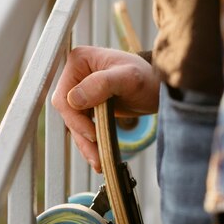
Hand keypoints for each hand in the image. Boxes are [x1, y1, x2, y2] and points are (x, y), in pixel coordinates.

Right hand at [52, 46, 159, 172]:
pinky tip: (98, 156)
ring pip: (74, 123)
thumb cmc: (147, 77)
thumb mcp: (129, 78)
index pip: (64, 96)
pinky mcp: (88, 106)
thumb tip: (73, 99)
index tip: (92, 134)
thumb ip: (101, 84)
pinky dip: (90, 143)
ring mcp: (80, 91)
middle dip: (81, 135)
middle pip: (67, 112)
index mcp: (79, 61)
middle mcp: (76, 75)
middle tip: (95, 156)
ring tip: (98, 162)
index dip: (75, 118)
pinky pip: (82, 127)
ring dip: (85, 144)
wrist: (158, 87)